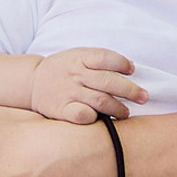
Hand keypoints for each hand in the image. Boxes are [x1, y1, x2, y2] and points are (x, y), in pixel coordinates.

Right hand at [28, 48, 147, 124]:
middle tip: (144, 97)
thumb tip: (130, 67)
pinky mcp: (61, 110)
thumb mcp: (77, 56)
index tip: (132, 71)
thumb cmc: (63, 70)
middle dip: (131, 90)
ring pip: (101, 101)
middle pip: (108, 82)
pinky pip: (82, 116)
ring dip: (119, 108)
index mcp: (79, 58)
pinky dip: (95, 118)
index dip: (122, 63)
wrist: (32, 83)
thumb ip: (99, 60)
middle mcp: (74, 74)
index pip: (106, 57)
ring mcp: (68, 92)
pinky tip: (102, 119)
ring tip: (126, 112)